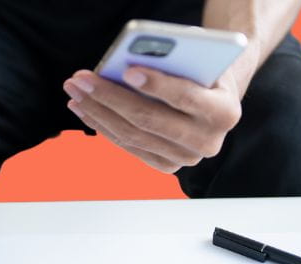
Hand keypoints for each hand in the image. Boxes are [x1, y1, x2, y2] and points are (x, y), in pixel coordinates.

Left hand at [62, 67, 242, 173]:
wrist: (216, 100)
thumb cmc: (204, 72)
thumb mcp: (198, 61)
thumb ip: (175, 62)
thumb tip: (132, 60)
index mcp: (224, 112)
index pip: (186, 98)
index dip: (157, 85)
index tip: (128, 71)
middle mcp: (207, 142)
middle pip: (149, 120)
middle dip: (111, 97)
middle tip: (83, 80)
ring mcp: (186, 158)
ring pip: (133, 135)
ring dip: (98, 111)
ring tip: (76, 91)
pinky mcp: (167, 166)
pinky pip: (128, 146)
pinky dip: (102, 126)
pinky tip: (84, 107)